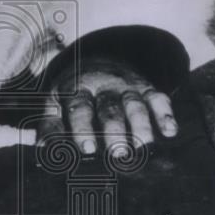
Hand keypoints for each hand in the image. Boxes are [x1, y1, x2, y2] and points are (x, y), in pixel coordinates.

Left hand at [38, 57, 176, 155]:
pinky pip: (158, 98)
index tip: (87, 149)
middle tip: (116, 154)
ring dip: (140, 126)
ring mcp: (126, 86)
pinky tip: (170, 132)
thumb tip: (44, 150)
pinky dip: (165, 114)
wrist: (97, 61)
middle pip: (110, 109)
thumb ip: (50, 125)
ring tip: (141, 148)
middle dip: (114, 131)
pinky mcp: (146, 88)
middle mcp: (102, 86)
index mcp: (76, 89)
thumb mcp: (55, 103)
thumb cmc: (71, 94)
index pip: (79, 108)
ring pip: (135, 105)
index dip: (82, 128)